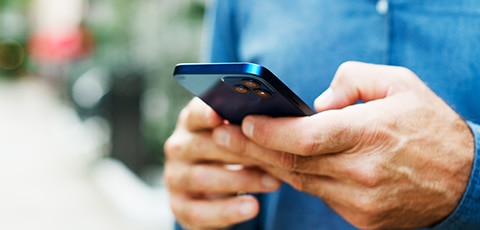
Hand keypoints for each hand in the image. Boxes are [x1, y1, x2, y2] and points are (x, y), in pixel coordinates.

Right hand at [164, 98, 280, 228]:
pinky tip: (252, 207)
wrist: (216, 195)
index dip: (206, 113)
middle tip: (273, 155)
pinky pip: (200, 211)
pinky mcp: (179, 206)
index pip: (194, 114)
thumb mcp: (237, 139)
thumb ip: (246, 128)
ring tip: (273, 183)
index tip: (220, 116)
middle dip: (240, 150)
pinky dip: (227, 211)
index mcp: (191, 124)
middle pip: (203, 145)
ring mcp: (175, 177)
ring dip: (241, 180)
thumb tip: (274, 122)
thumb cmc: (232, 156)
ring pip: (202, 178)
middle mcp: (178, 147)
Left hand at [212, 62, 473, 228]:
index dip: (269, 132)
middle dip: (251, 149)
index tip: (243, 122)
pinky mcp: (362, 218)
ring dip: (268, 164)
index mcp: (371, 134)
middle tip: (220, 135)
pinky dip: (298, 178)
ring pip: (301, 181)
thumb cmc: (430, 126)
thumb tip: (317, 104)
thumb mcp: (400, 84)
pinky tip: (279, 164)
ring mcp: (360, 201)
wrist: (465, 180)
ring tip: (241, 147)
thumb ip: (353, 81)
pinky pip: (319, 195)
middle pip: (293, 163)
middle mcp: (362, 172)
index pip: (306, 138)